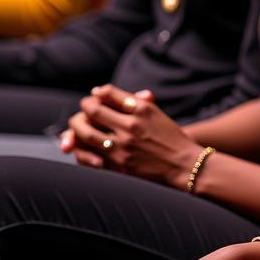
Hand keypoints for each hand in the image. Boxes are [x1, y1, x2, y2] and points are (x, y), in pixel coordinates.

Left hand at [61, 83, 203, 187]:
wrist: (183, 165)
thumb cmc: (168, 136)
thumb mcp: (153, 112)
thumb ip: (129, 100)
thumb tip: (98, 92)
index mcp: (140, 109)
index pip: (107, 94)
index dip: (95, 95)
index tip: (94, 99)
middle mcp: (130, 126)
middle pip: (92, 112)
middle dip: (83, 110)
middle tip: (84, 112)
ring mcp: (123, 148)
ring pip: (86, 135)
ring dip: (76, 130)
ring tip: (78, 130)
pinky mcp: (119, 167)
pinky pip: (90, 157)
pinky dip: (82, 151)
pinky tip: (84, 149)